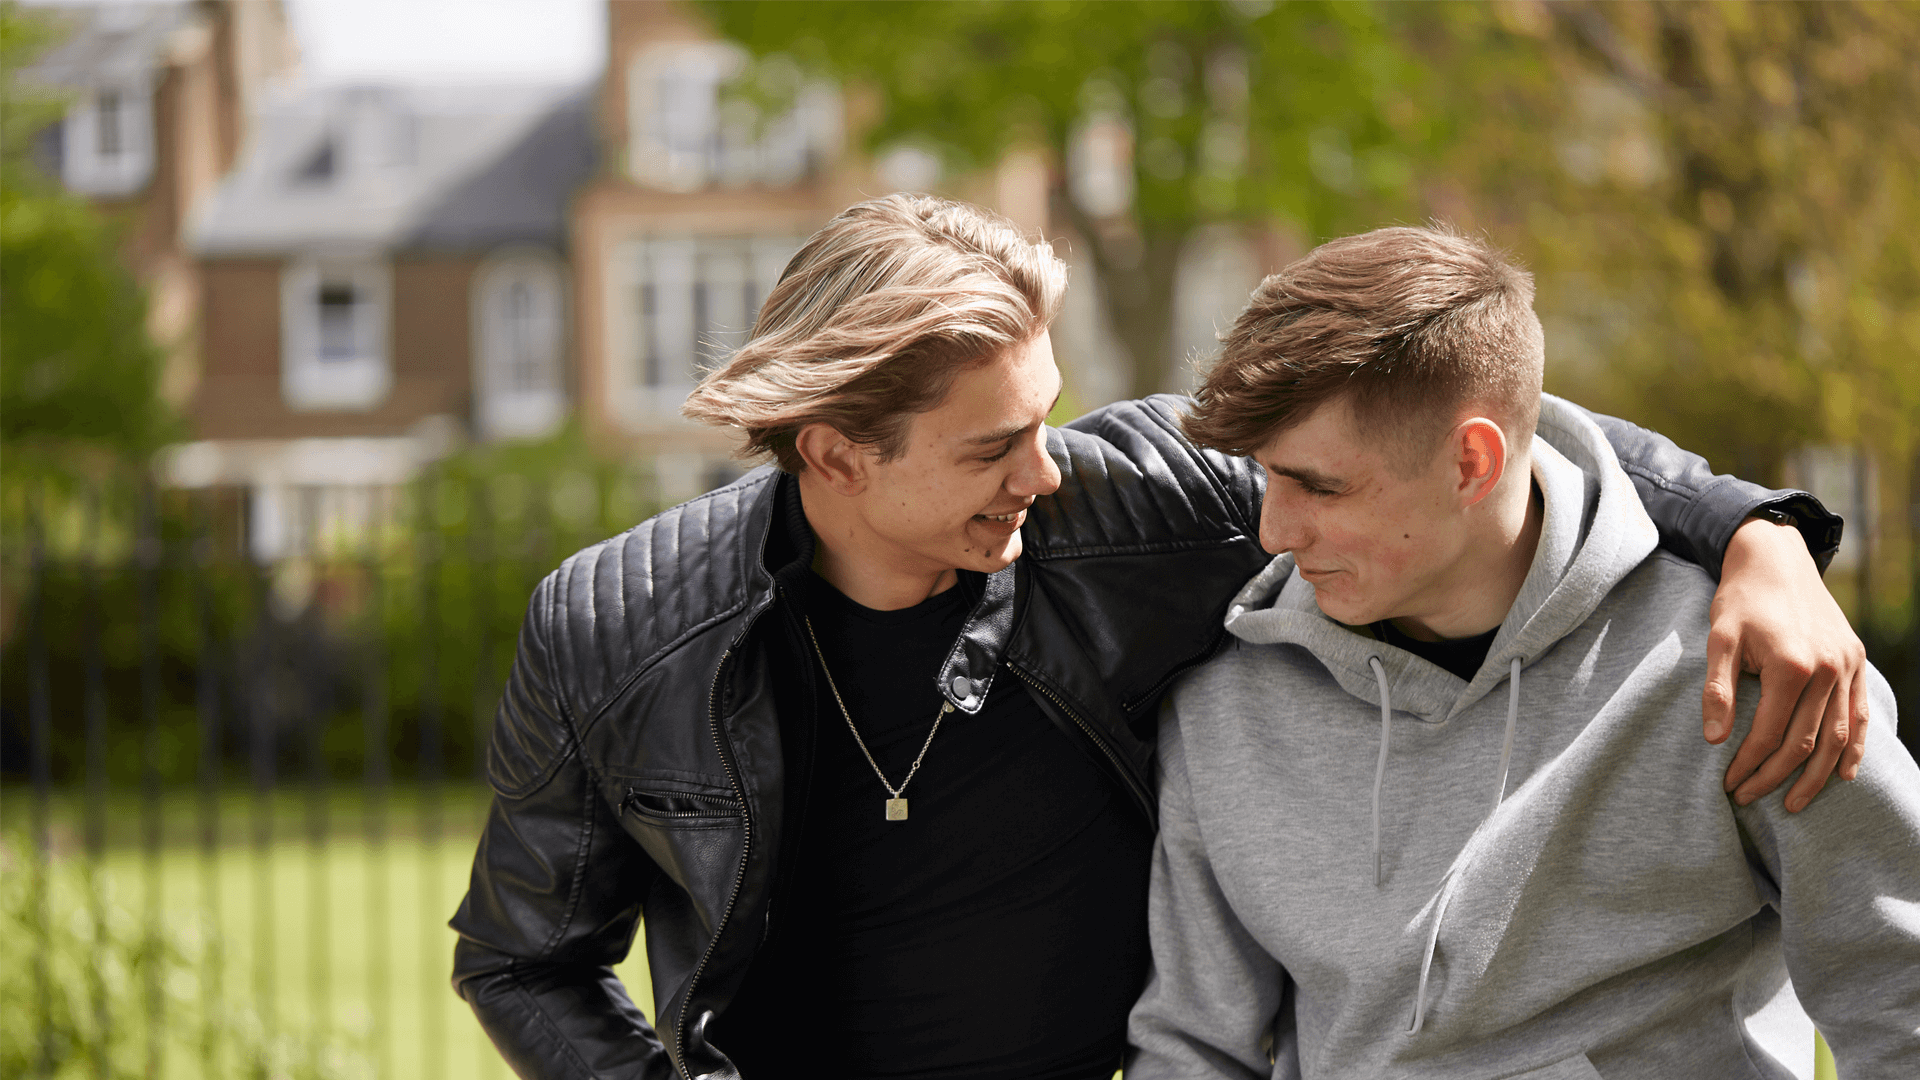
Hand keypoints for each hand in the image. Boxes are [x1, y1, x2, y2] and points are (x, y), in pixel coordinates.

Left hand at [1705, 516, 1867, 811]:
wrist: (1776, 559)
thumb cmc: (1740, 600)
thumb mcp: (1718, 638)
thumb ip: (1718, 689)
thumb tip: (1715, 739)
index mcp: (1792, 665)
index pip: (1771, 733)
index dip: (1749, 765)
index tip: (1729, 785)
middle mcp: (1827, 669)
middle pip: (1805, 741)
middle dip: (1776, 776)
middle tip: (1750, 798)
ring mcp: (1847, 667)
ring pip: (1839, 736)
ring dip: (1818, 774)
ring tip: (1794, 802)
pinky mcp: (1856, 662)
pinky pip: (1860, 714)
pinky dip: (1854, 747)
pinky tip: (1843, 773)